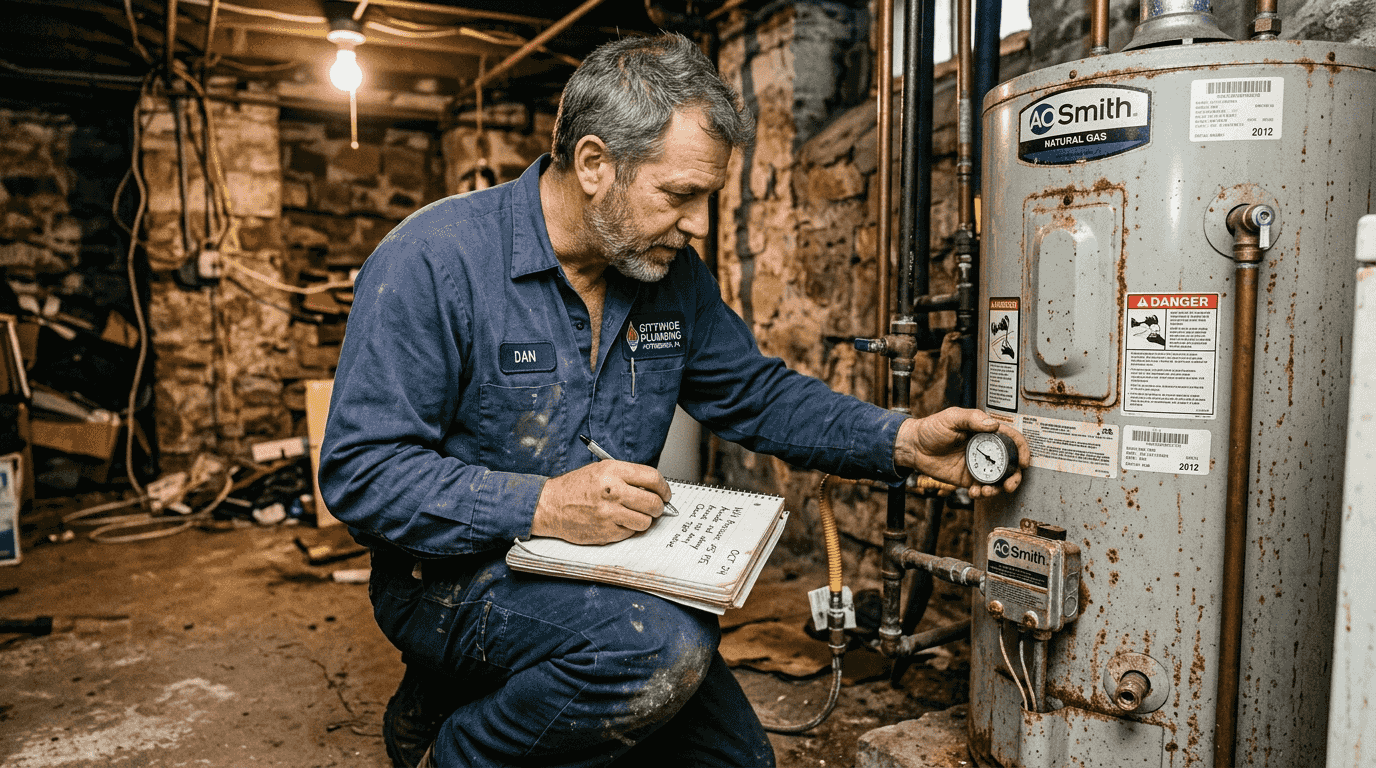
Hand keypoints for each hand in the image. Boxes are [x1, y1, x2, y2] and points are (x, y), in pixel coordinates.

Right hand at [531, 460, 673, 544]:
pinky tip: (619, 521)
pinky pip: (630, 532)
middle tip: (655, 507)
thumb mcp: (600, 470)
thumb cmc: (575, 487)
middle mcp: (612, 492)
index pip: (652, 478)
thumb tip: (653, 488)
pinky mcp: (605, 532)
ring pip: (645, 521)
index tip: (665, 493)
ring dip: (644, 519)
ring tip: (635, 515)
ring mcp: (609, 514)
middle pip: (653, 502)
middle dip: (658, 506)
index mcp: (612, 471)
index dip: (664, 487)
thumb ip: (626, 476)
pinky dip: (629, 529)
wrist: (550, 505)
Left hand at [894, 407, 1029, 497]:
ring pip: (997, 480)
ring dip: (998, 488)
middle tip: (1009, 484)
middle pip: (1009, 464)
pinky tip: (975, 493)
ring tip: (987, 491)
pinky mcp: (967, 479)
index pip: (1011, 439)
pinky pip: (981, 488)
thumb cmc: (932, 428)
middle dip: (1014, 477)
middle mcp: (984, 450)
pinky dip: (982, 494)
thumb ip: (972, 419)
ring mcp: (977, 465)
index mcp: (985, 433)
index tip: (1023, 461)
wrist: (913, 447)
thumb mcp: (952, 417)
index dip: (1022, 449)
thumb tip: (994, 425)